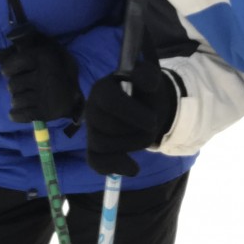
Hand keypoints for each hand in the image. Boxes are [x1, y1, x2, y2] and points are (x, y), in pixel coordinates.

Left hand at [0, 30, 81, 123]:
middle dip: (16, 87)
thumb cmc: (52, 68)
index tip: (17, 71)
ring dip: (18, 100)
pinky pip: (18, 115)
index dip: (9, 69)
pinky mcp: (45, 113)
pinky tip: (25, 109)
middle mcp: (44, 75)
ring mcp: (45, 96)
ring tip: (30, 97)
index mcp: (42, 57)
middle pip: (11, 85)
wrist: (74, 93)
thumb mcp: (38, 53)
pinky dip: (17, 115)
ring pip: (14, 101)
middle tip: (28, 86)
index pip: (8, 66)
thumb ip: (16, 52)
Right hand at [83, 59, 178, 176]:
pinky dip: (114, 166)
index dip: (132, 113)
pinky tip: (133, 168)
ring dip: (131, 145)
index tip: (152, 121)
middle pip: (107, 126)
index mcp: (102, 88)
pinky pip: (96, 161)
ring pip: (102, 145)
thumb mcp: (150, 78)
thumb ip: (148, 75)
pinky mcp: (95, 147)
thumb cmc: (144, 92)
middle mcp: (91, 108)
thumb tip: (142, 80)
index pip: (109, 101)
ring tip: (144, 136)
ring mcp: (91, 129)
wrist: (145, 106)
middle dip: (135, 130)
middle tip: (151, 125)